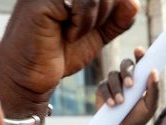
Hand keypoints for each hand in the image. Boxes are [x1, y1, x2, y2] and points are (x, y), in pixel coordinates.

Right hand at [0, 0, 138, 106]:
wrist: (31, 75)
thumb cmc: (59, 53)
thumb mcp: (96, 35)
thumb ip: (115, 20)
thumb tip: (134, 3)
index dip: (116, 4)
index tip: (104, 23)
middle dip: (107, 10)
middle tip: (90, 30)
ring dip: (95, 18)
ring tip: (76, 34)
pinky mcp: (42, 0)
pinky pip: (80, 1)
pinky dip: (83, 21)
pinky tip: (68, 34)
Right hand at [96, 48, 160, 124]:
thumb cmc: (138, 117)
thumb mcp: (150, 106)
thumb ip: (154, 89)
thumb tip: (154, 71)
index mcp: (139, 78)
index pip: (140, 62)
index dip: (140, 54)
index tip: (139, 51)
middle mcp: (126, 76)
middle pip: (125, 64)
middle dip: (127, 72)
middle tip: (130, 85)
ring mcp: (113, 81)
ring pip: (113, 74)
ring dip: (117, 88)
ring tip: (121, 103)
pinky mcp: (102, 89)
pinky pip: (103, 86)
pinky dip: (108, 94)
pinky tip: (112, 104)